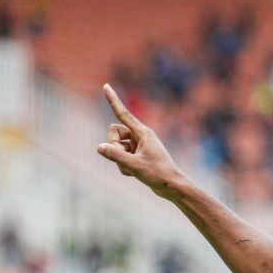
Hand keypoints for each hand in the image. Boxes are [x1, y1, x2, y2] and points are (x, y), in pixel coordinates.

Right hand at [95, 84, 183, 198]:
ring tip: (134, 169)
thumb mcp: (134, 165)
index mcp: (143, 133)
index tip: (106, 85)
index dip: (113, 100)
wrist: (172, 187)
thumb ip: (115, 156)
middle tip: (126, 159)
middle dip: (114, 146)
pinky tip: (135, 174)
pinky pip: (121, 157)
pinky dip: (124, 166)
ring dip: (119, 160)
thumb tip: (99, 147)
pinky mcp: (138, 155)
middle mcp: (140, 136)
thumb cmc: (158, 175)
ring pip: (116, 147)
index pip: (123, 113)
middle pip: (114, 132)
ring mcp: (138, 146)